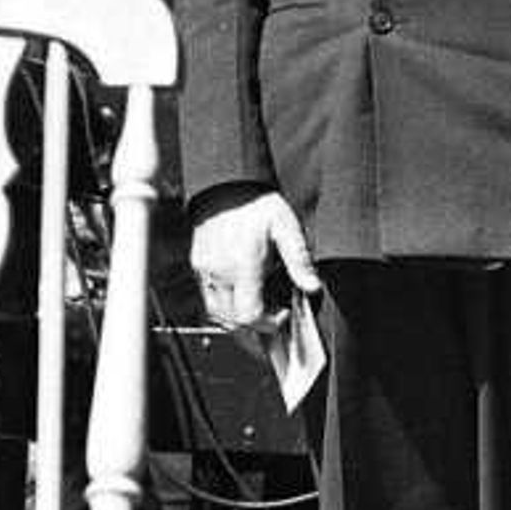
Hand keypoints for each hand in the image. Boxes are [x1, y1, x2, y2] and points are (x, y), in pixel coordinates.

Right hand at [192, 188, 316, 332]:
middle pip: (233, 321)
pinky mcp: (198, 267)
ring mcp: (205, 271)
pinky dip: (225, 308)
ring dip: (239, 320)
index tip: (284, 313)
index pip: (250, 314)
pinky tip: (243, 296)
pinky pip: (209, 300)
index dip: (269, 323)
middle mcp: (219, 271)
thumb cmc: (257, 204)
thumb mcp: (286, 227)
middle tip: (275, 314)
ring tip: (260, 308)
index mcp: (243, 264)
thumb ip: (299, 260)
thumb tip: (313, 287)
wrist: (226, 183)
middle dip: (256, 326)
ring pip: (218, 315)